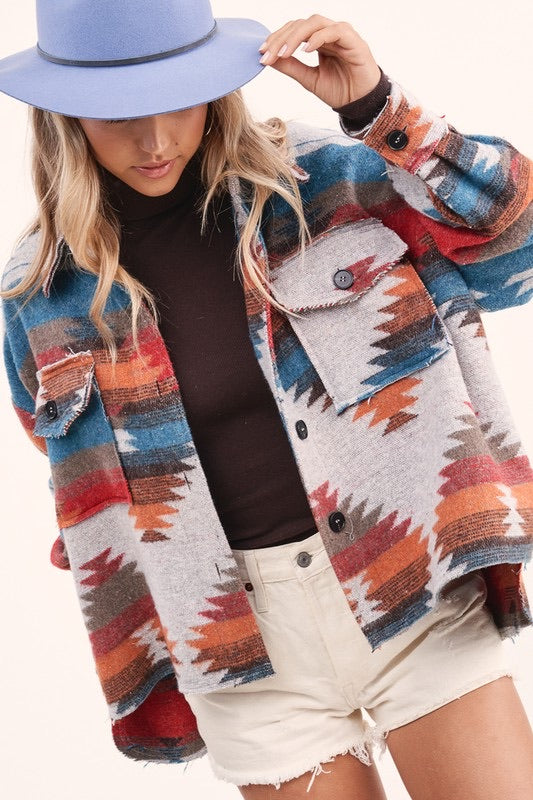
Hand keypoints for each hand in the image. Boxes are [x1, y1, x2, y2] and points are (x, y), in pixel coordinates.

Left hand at [258, 14, 381, 107]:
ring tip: (283, 53)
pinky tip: (306, 50)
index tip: (261, 54)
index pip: (293, 31)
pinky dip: (318, 38)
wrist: (361, 103)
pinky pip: (334, 31)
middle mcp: (328, 33)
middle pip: (300, 24)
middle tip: (267, 54)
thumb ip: (291, 68)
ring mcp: (341, 34)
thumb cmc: (339, 90)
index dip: (276, 39)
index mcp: (317, 41)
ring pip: (314, 23)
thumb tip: (268, 60)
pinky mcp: (353, 40)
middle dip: (280, 38)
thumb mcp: (309, 80)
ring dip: (295, 36)